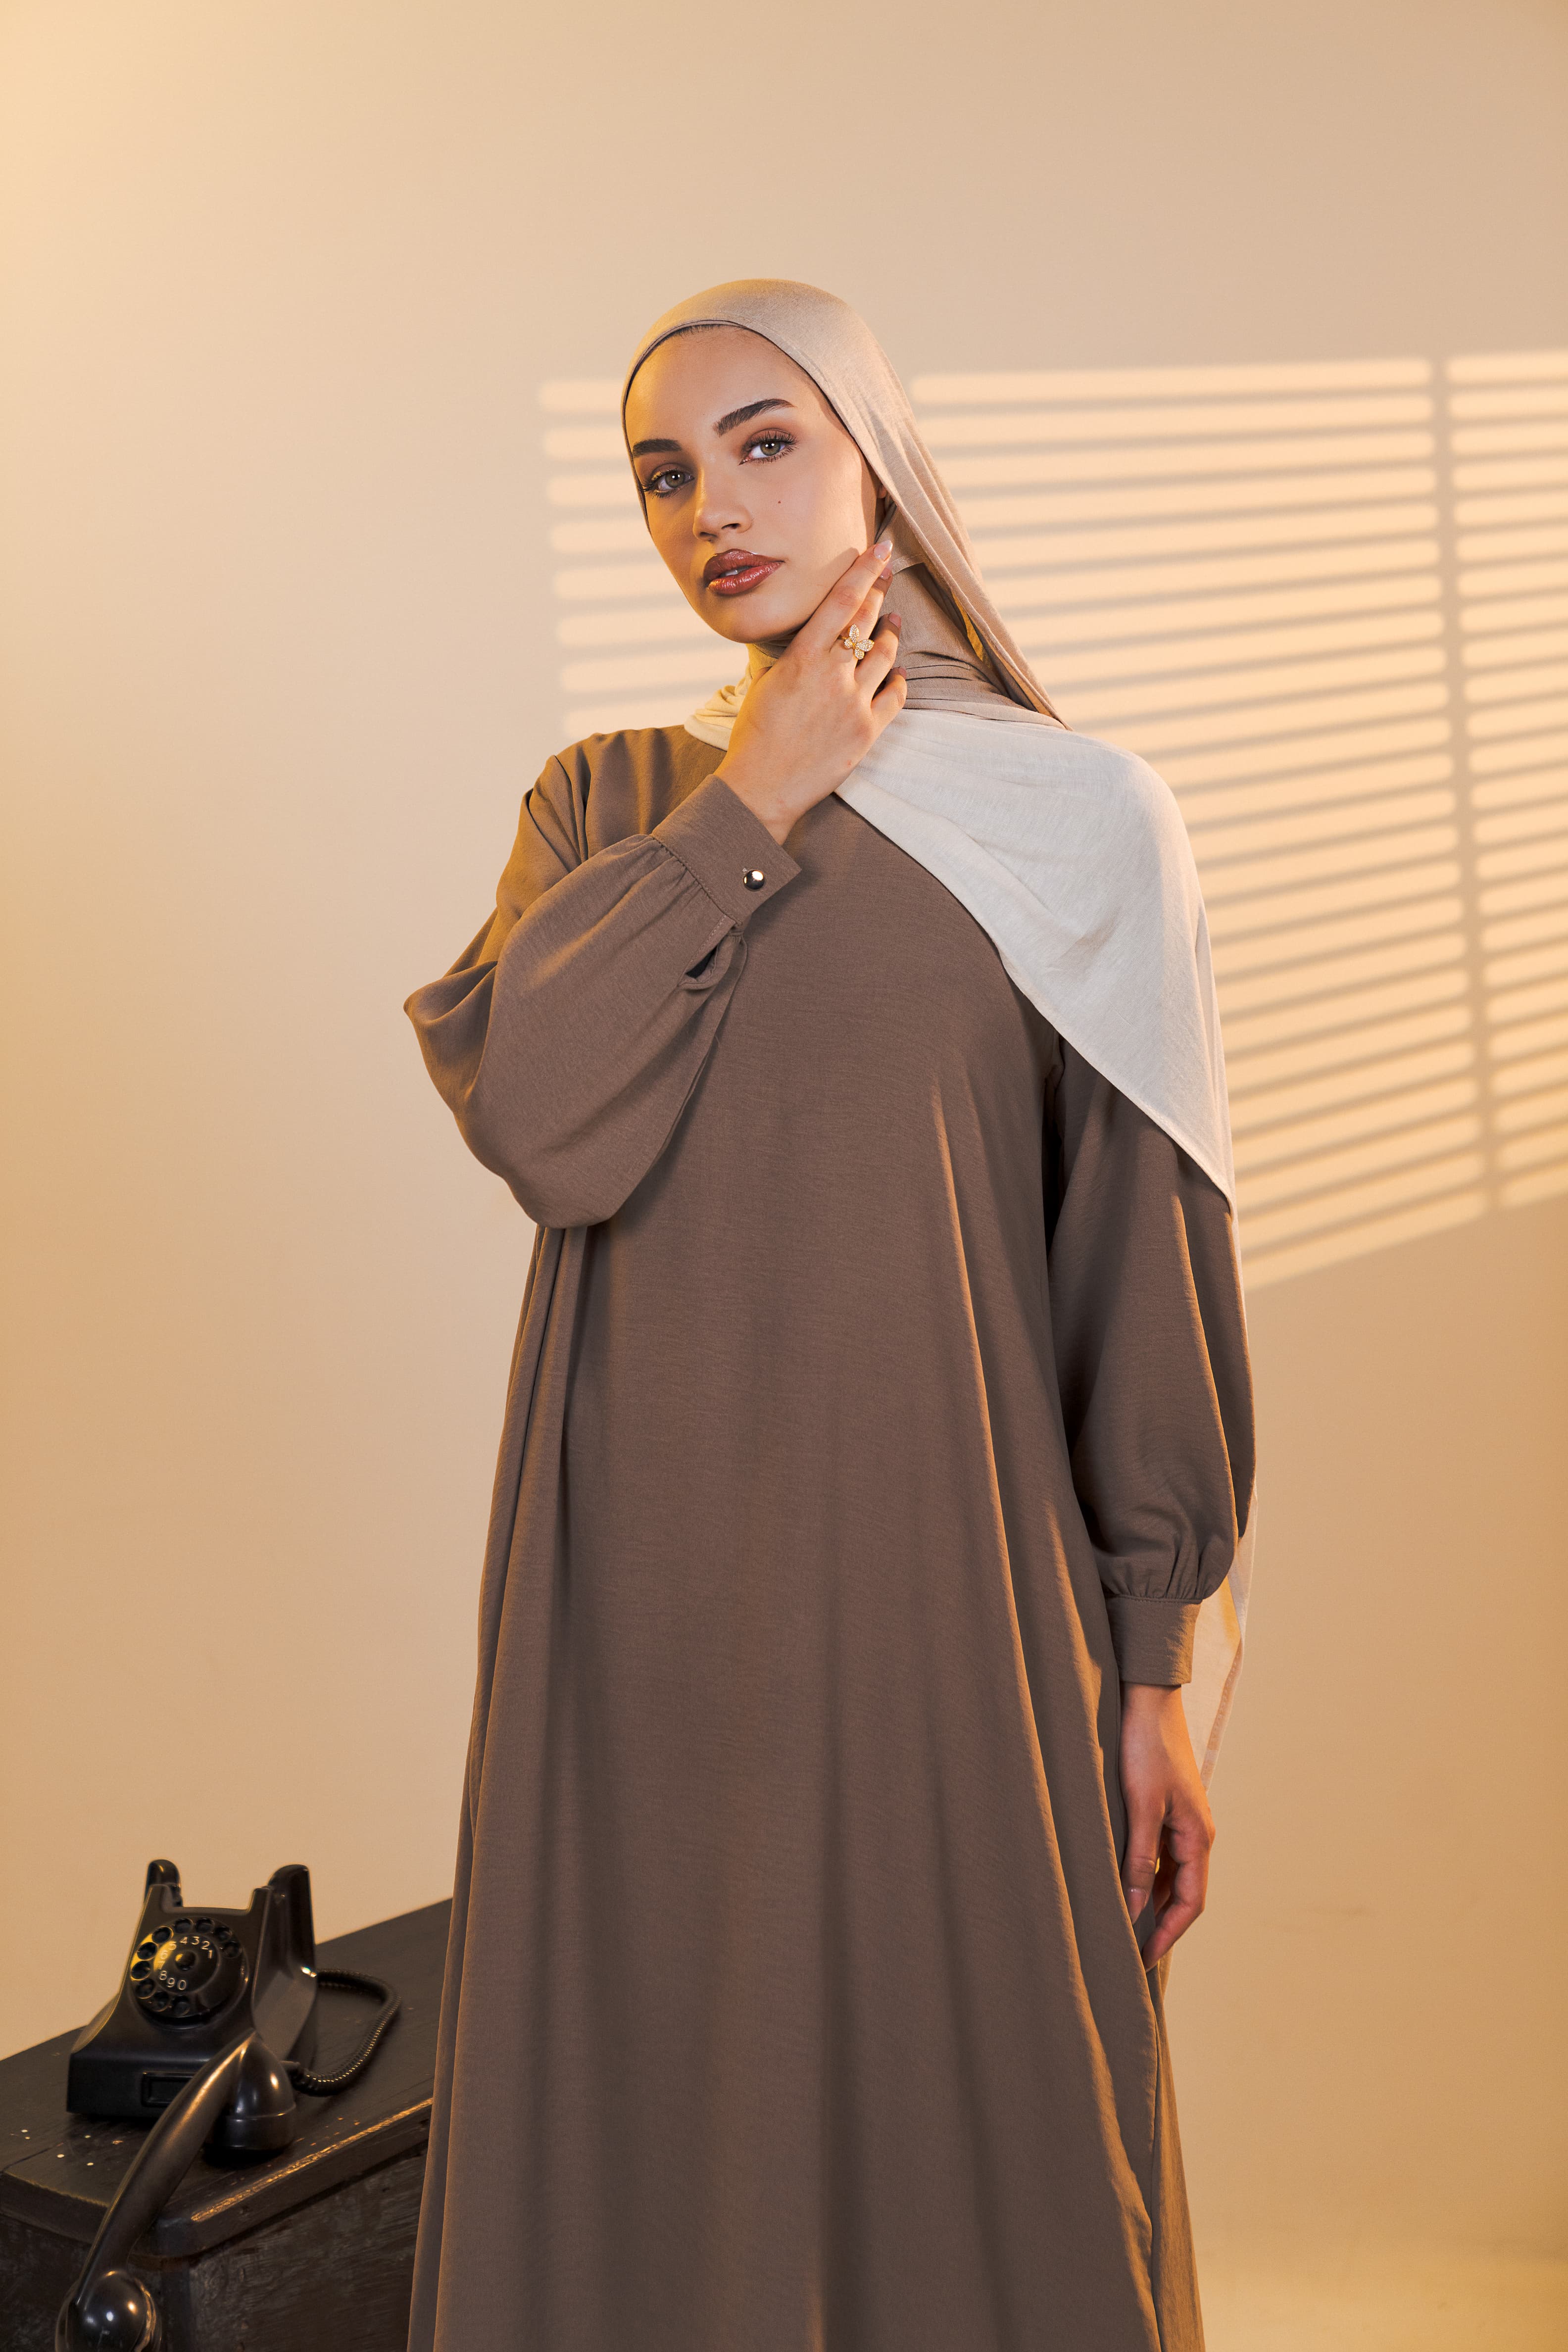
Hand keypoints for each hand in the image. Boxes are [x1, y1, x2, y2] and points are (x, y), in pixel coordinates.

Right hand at [712, 538, 907, 845]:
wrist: (762, 787)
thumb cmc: (755, 736)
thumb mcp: (765, 683)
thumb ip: (793, 658)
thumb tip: (811, 640)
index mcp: (802, 658)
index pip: (840, 601)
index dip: (864, 570)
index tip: (880, 550)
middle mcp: (832, 674)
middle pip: (867, 620)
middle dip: (880, 592)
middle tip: (887, 576)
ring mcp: (853, 702)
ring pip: (886, 654)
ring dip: (891, 633)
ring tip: (893, 622)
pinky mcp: (868, 731)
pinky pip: (896, 695)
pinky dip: (900, 679)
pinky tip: (899, 672)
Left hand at [1119, 1684, 1214, 1966]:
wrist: (1147, 1699)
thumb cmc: (1145, 1748)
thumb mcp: (1140, 1806)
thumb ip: (1140, 1858)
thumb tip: (1136, 1907)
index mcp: (1198, 1837)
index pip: (1191, 1902)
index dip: (1168, 1934)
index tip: (1143, 1959)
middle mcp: (1196, 1833)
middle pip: (1183, 1893)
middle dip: (1160, 1923)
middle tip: (1129, 1948)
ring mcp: (1182, 1820)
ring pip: (1170, 1873)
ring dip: (1151, 1898)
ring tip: (1121, 1921)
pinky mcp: (1165, 1807)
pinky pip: (1159, 1852)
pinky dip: (1144, 1872)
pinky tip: (1121, 1879)